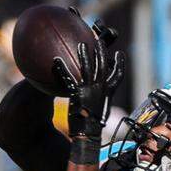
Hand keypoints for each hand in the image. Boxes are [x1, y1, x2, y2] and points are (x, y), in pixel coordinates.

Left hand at [52, 9, 124, 143]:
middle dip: (100, 45)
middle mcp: (100, 88)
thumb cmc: (88, 125)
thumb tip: (85, 92)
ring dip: (84, 53)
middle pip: (102, 62)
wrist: (86, 137)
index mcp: (106, 91)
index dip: (116, 59)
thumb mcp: (93, 109)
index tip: (114, 49)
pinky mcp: (78, 96)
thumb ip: (92, 97)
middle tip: (97, 32)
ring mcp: (90, 91)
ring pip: (88, 67)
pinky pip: (68, 80)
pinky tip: (55, 61)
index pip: (115, 72)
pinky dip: (62, 70)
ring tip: (80, 42)